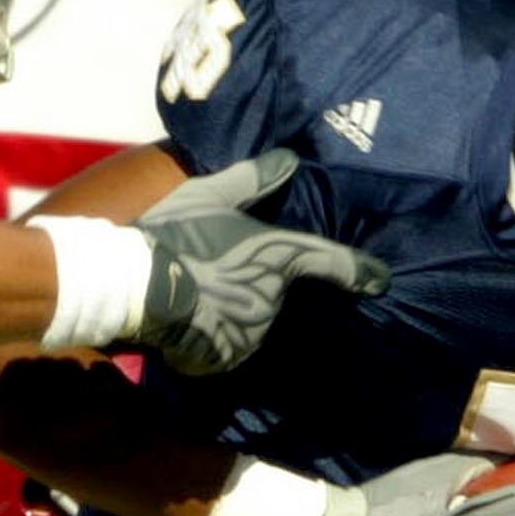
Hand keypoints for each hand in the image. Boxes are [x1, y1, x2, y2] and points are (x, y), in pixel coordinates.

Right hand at [134, 150, 391, 374]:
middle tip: (215, 271)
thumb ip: (252, 178)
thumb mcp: (209, 194)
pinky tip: (188, 323)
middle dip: (253, 285)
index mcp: (278, 256)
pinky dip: (212, 340)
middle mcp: (273, 299)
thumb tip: (290, 156)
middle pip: (275, 294)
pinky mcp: (223, 359)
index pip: (331, 262)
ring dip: (232, 314)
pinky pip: (225, 349)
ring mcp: (250, 334)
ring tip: (197, 299)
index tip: (380, 280)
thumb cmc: (176, 234)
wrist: (134, 285)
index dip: (360, 271)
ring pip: (250, 324)